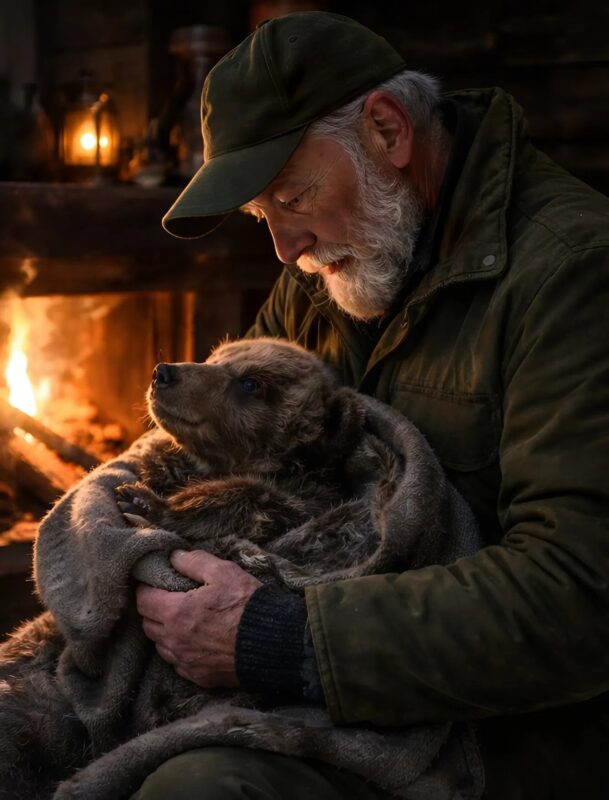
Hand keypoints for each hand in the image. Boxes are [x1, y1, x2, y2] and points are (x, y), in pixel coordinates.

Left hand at [136, 550, 261, 686]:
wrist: (273, 642)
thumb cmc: (247, 604)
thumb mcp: (223, 572)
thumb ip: (194, 561)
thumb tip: (174, 556)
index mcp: (176, 612)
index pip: (143, 600)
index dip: (146, 589)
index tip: (155, 582)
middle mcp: (175, 640)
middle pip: (148, 624)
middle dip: (154, 609)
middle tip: (169, 598)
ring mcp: (186, 662)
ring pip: (160, 645)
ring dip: (165, 632)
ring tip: (183, 620)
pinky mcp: (199, 676)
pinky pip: (178, 663)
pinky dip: (180, 651)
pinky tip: (196, 641)